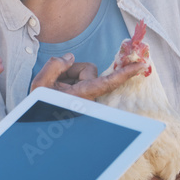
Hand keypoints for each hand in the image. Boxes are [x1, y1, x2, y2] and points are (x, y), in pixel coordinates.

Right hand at [30, 53, 147, 99]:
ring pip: (85, 73)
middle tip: (56, 81)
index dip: (126, 73)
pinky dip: (70, 81)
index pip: (108, 82)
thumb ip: (55, 65)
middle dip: (73, 70)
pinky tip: (59, 90)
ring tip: (55, 88)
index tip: (141, 66)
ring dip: (69, 76)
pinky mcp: (84, 95)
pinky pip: (80, 79)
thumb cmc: (40, 105)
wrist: (38, 121)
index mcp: (81, 96)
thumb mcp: (40, 84)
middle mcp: (88, 97)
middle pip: (89, 70)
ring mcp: (86, 97)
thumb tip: (70, 57)